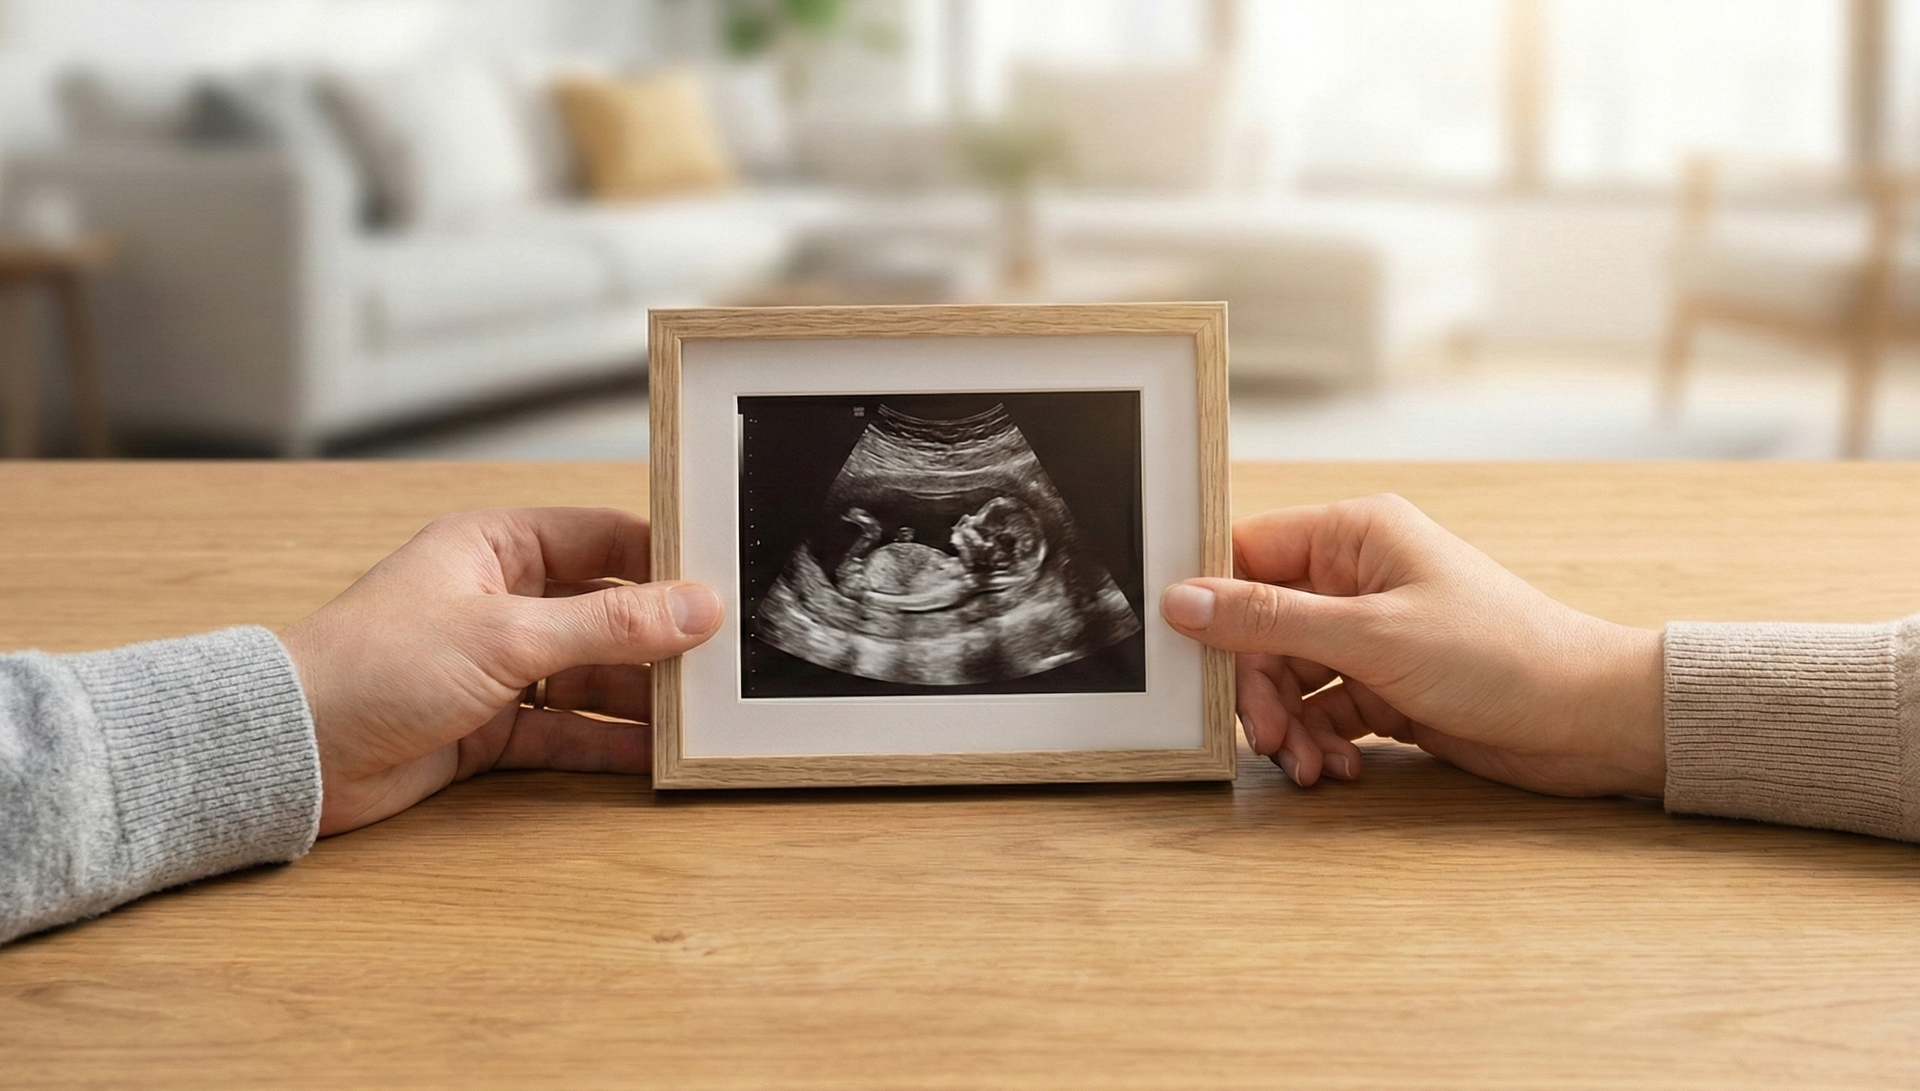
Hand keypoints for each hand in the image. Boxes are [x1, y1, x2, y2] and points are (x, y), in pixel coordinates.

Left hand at [279, 508, 721, 835]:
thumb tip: (696, 607)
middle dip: (661, 639)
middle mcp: (501, 601)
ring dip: (640, 695)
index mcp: (497, 547)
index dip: (664, 560)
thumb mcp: (508, 636)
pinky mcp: (489, 727)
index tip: (722, 583)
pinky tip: (652, 754)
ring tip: (700, 714)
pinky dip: (606, 741)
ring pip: (590, 675)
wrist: (290, 752)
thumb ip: (610, 625)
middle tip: (724, 660)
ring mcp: (496, 666)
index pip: (603, 539)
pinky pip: (565, 730)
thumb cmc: (372, 665)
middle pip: (605, 613)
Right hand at [1159, 495, 1663, 796]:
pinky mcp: (1386, 683)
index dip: (1212, 602)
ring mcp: (1371, 632)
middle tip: (1266, 735)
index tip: (1186, 651)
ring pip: (1289, 676)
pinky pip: (1324, 709)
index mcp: (1353, 535)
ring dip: (1288, 724)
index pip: (1247, 553)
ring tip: (1307, 764)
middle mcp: (1357, 577)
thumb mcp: (1372, 635)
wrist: (1588, 720)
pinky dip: (1321, 741)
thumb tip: (1182, 601)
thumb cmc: (1502, 654)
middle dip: (1257, 688)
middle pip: (1260, 627)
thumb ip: (1269, 620)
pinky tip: (1338, 768)